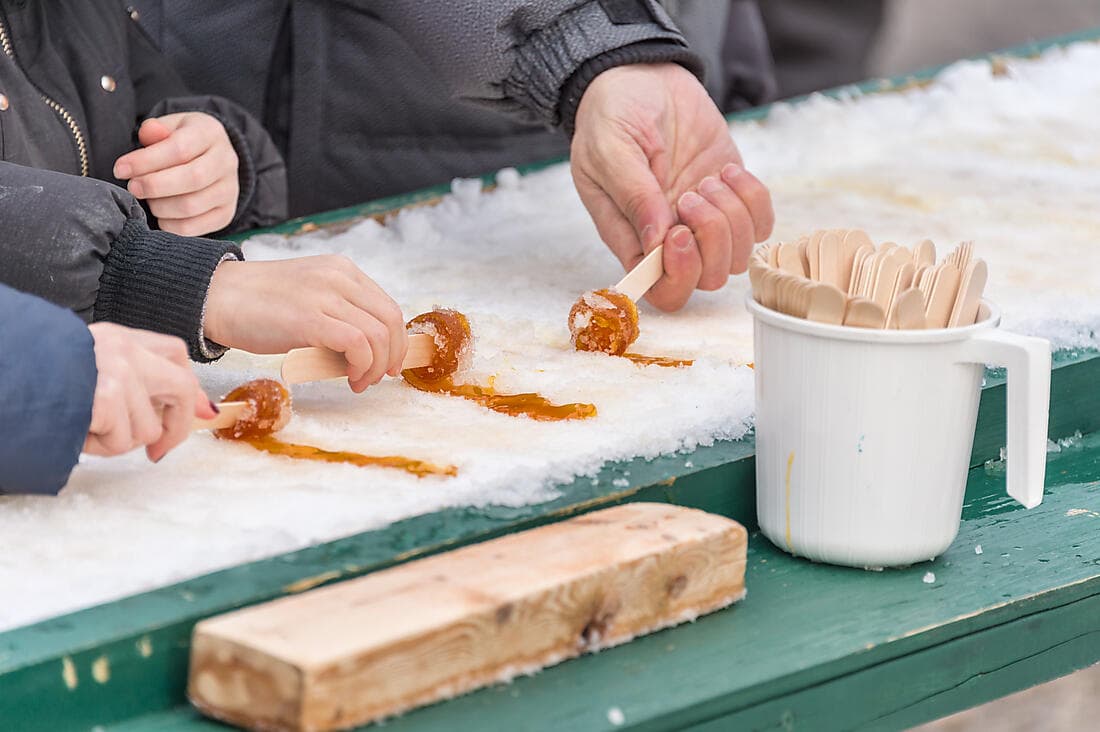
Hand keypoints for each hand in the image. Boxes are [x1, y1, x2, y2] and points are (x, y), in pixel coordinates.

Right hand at [85, 323, 215, 461]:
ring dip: (117, 442)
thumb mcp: (81, 364)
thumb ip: (128, 379)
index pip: (174, 353)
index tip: (202, 412)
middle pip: (182, 388)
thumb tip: (189, 409)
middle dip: (177, 427)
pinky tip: (77, 432)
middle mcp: (124, 349)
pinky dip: (95, 447)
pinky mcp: (107, 397)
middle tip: (157, 452)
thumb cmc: (33, 375)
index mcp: (117, 337)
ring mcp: (120, 372)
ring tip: (86, 430)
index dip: (191, 387)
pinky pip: (119, 441)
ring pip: (148, 428)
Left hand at [113, 112, 238, 236]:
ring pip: (191, 206)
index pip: (180, 149)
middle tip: (132, 187)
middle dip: (154, 185)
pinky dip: (169, 225)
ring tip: (147, 199)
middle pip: (192, 179)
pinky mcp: (225, 214)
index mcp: (211, 134)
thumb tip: (149, 133)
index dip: (146, 161)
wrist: (212, 158)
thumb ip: (156, 130)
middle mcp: (227, 162)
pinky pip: (194, 228)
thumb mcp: (170, 127)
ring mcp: (230, 191)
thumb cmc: (182, 141)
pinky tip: (160, 214)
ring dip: (160, 206)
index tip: (120, 169)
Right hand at [203, 256, 407, 391]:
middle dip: (393, 355)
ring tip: (359, 381)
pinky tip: (348, 377)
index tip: (389, 362)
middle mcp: (340, 277)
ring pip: (379, 334)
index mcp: (342, 270)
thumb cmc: (257, 306)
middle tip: (379, 377)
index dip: (396, 340)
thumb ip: (338, 316)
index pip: (387, 306)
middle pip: (391, 320)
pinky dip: (362, 365)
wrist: (215, 297)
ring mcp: (326, 295)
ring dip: (376, 366)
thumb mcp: (309, 299)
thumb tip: (365, 355)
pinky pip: (358, 343)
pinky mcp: (311, 318)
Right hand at [570, 63, 774, 310]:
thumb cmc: (613, 113)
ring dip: (732, 218)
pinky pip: (761, 223)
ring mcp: (703, 219)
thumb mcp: (610, 147)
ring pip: (737, 255)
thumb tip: (657, 241)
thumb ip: (632, 195)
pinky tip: (727, 172)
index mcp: (631, 237)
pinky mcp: (731, 196)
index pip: (661, 290)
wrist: (641, 77)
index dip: (678, 274)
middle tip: (693, 193)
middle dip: (712, 240)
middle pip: (706, 278)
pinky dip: (753, 200)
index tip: (678, 230)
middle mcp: (669, 238)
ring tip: (708, 179)